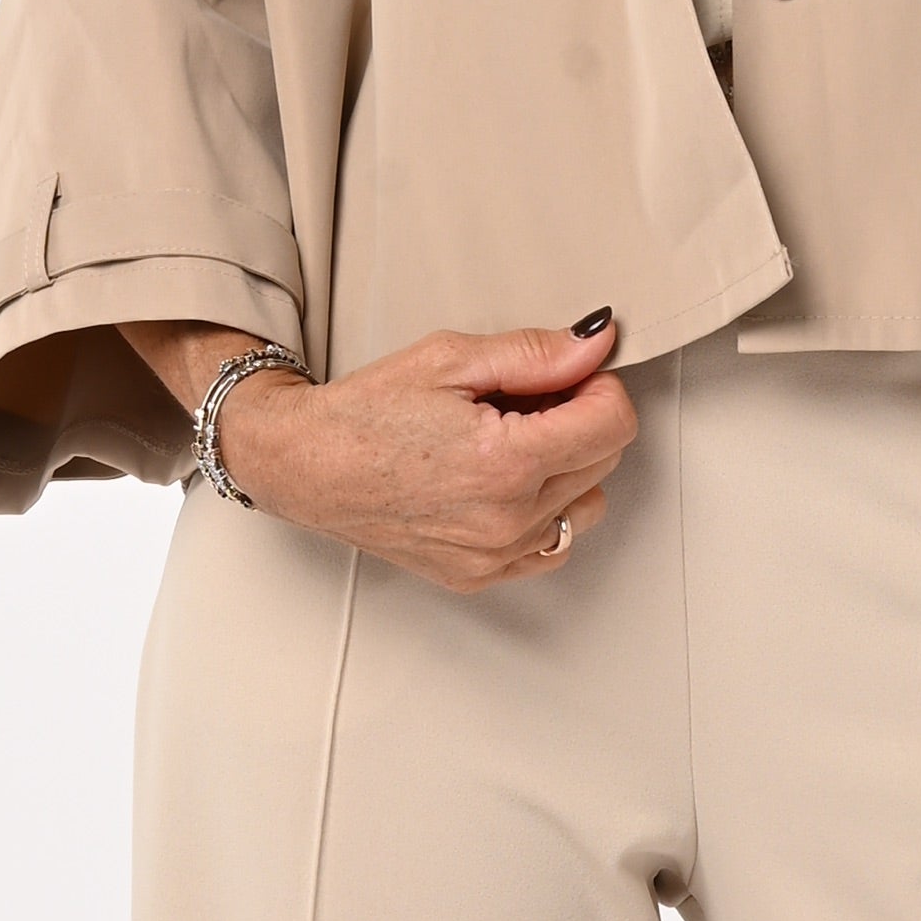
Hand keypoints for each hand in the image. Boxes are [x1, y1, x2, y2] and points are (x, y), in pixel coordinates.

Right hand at [124, 311, 635, 590]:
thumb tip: (598, 343)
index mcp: (505, 462)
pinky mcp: (481, 576)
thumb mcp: (450, 358)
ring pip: (587, 504)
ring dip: (569, 469)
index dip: (600, 386)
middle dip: (581, 421)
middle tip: (527, 402)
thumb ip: (535, 353)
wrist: (305, 466)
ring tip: (513, 443)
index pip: (614, 423)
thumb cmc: (365, 412)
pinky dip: (546, 511)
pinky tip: (506, 484)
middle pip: (605, 461)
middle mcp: (506, 519)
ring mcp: (495, 556)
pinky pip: (553, 544)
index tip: (571, 375)